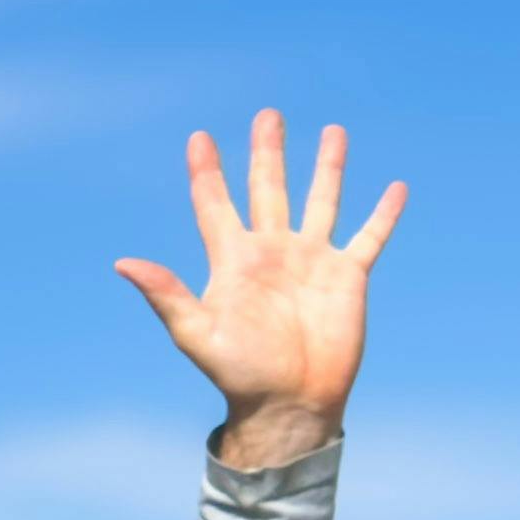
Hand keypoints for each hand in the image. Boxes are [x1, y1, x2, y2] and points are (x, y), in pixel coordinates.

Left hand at [115, 109, 397, 466]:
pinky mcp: (347, 276)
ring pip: (321, 200)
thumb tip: (122, 263)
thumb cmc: (238, 373)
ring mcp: (311, 260)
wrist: (289, 403)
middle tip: (267, 115)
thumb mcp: (196, 333)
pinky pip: (369, 237)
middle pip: (268, 188)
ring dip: (327, 167)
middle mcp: (273, 251)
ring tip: (332, 130)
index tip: (199, 138)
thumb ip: (166, 294)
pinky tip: (397, 187)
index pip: (215, 204)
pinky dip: (383, 214)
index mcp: (234, 260)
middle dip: (267, 152)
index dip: (206, 172)